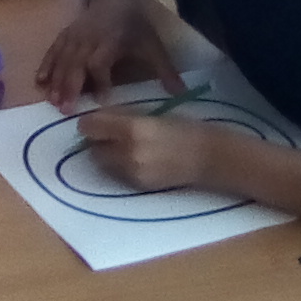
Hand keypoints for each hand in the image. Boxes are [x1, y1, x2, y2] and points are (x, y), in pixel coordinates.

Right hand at [36, 1, 184, 112]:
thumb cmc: (134, 23)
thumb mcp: (152, 44)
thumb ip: (164, 69)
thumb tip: (181, 94)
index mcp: (110, 41)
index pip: (100, 63)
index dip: (100, 81)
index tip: (101, 101)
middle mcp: (88, 39)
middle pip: (75, 64)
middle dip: (69, 86)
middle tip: (65, 109)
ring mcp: (73, 36)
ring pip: (61, 60)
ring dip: (56, 81)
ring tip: (51, 101)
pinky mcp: (64, 35)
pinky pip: (52, 51)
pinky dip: (46, 66)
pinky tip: (39, 81)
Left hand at [79, 108, 214, 189]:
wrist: (210, 158)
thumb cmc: (183, 128)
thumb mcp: (151, 114)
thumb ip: (122, 116)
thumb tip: (98, 116)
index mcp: (131, 128)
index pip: (89, 127)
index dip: (90, 123)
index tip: (95, 121)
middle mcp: (128, 152)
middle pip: (92, 147)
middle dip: (96, 140)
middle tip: (108, 135)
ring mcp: (133, 171)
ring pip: (102, 163)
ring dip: (106, 154)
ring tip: (123, 147)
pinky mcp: (139, 185)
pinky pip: (117, 173)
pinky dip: (119, 166)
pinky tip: (136, 159)